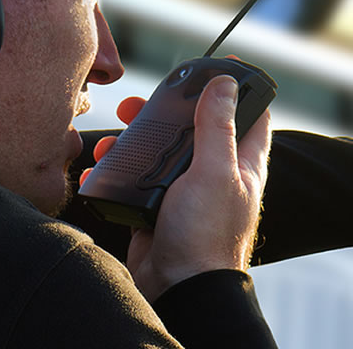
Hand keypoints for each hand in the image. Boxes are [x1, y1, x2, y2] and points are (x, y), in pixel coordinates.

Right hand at [82, 75, 273, 300]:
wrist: (178, 288)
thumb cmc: (206, 236)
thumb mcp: (215, 171)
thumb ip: (218, 126)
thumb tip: (226, 83)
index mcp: (241, 164)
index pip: (251, 115)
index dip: (239, 88)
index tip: (221, 65)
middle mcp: (215, 176)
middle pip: (195, 129)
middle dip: (169, 111)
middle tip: (144, 101)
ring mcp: (184, 194)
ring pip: (160, 153)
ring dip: (136, 139)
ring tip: (115, 132)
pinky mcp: (155, 210)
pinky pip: (134, 182)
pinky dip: (116, 171)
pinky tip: (101, 165)